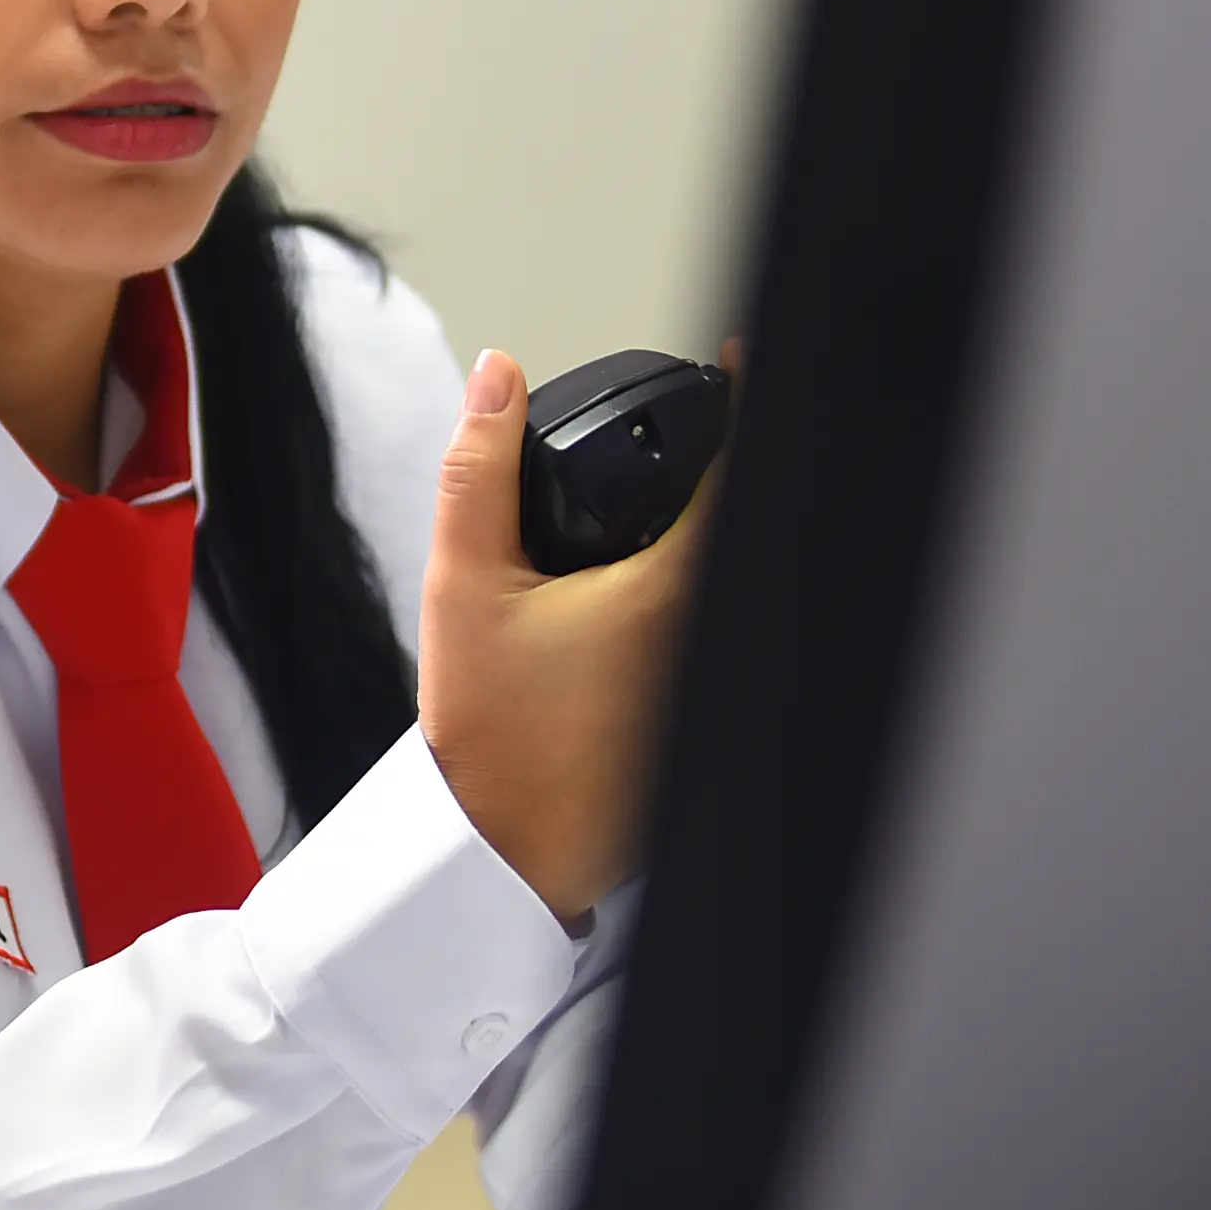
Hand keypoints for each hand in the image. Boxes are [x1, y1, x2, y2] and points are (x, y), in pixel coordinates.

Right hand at [415, 346, 719, 923]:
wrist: (503, 848)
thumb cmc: (490, 736)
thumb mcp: (463, 583)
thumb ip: (479, 471)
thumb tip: (497, 377)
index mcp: (670, 590)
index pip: (735, 472)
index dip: (741, 400)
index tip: (734, 361)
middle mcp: (712, 633)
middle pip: (747, 523)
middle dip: (728, 465)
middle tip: (705, 418)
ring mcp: (715, 677)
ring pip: (735, 578)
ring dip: (718, 532)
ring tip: (680, 494)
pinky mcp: (704, 711)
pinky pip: (720, 627)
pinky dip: (702, 591)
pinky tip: (654, 584)